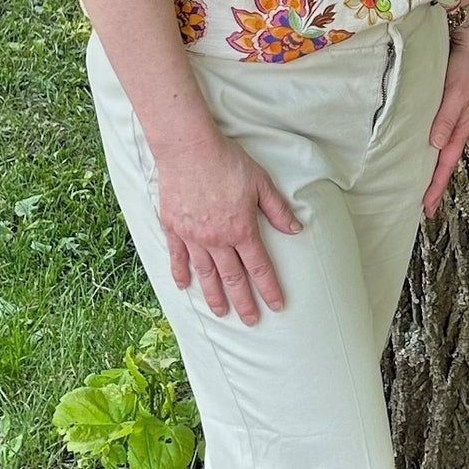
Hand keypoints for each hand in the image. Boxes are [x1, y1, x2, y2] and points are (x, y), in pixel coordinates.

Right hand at [155, 132, 301, 323]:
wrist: (188, 148)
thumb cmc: (227, 161)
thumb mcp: (261, 182)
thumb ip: (278, 209)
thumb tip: (295, 229)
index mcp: (241, 230)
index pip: (259, 267)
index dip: (270, 289)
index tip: (277, 305)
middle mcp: (217, 239)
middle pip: (233, 278)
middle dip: (244, 302)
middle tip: (250, 320)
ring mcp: (193, 236)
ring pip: (206, 274)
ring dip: (214, 296)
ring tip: (221, 312)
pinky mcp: (173, 228)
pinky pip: (177, 257)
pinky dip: (180, 273)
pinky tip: (184, 286)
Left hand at [423, 26, 468, 217]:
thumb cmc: (467, 69)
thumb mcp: (457, 95)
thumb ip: (446, 119)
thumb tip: (436, 146)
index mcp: (459, 130)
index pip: (444, 166)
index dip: (435, 187)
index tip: (426, 208)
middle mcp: (451, 129)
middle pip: (439, 164)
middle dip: (429, 185)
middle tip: (416, 207)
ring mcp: (443, 119)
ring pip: (432, 151)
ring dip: (423, 168)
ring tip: (408, 185)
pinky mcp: (434, 108)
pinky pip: (425, 133)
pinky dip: (417, 147)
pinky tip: (406, 150)